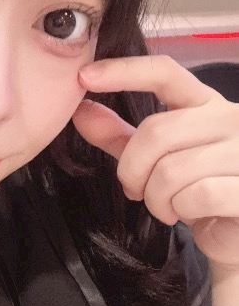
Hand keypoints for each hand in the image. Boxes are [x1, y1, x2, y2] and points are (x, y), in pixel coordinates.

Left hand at [73, 56, 238, 269]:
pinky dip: (181, 210)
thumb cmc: (199, 195)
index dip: (123, 71)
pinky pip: (197, 195)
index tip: (85, 77)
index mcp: (207, 104)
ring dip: (157, 198)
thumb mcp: (158, 161)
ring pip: (172, 170)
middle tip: (137, 191)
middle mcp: (231, 118)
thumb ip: (122, 137)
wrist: (234, 234)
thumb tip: (81, 111)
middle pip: (157, 132)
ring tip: (169, 207)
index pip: (165, 73)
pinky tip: (190, 214)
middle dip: (133, 170)